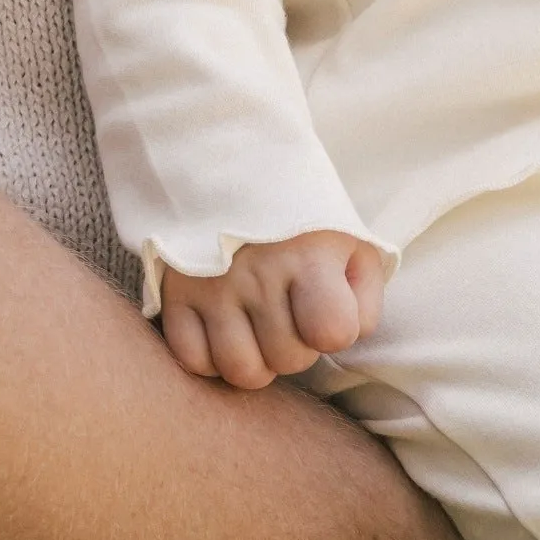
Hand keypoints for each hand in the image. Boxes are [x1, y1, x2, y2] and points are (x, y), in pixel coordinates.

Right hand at [161, 232, 385, 389]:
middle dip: (296, 347)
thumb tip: (343, 340)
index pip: (332, 332)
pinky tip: (225, 332)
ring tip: (259, 330)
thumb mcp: (352, 244)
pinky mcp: (176, 295)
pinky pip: (194, 359)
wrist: (234, 169)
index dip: (336, 331)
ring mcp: (213, 288)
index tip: (328, 309)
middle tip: (290, 316)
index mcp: (309, 257)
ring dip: (256, 360)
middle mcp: (258, 275)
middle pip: (287, 359)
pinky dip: (212, 357)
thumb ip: (364, 298)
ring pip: (241, 370)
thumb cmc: (303, 217)